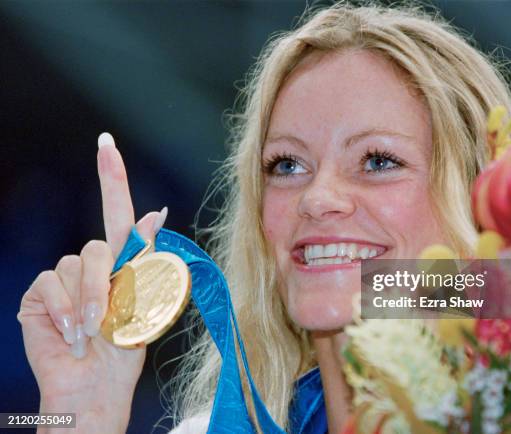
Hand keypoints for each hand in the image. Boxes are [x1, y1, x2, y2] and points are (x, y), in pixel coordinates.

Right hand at [17, 133, 166, 432]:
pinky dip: (65, 309)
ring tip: (92, 331)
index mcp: (121, 261)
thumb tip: (157, 213)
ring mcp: (63, 278)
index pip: (116, 211)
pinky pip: (51, 284)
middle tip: (112, 319)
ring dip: (89, 302)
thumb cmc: (123, 346)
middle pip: (100, 247)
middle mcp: (91, 263)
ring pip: (76, 265)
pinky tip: (71, 332)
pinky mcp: (41, 294)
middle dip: (109, 285)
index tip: (106, 142)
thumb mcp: (143, 301)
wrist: (96, 383)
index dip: (112, 177)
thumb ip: (145, 257)